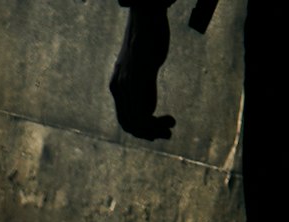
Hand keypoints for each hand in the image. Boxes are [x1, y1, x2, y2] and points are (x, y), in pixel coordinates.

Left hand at [109, 2, 173, 139]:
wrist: (146, 18)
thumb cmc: (149, 41)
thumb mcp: (145, 70)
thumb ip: (144, 90)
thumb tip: (148, 112)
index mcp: (117, 87)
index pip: (125, 120)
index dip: (141, 132)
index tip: (159, 133)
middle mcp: (118, 88)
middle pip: (129, 124)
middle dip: (149, 135)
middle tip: (168, 135)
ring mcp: (126, 83)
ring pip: (136, 121)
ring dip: (155, 130)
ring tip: (171, 128)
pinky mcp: (137, 77)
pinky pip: (142, 111)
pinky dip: (156, 122)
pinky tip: (169, 120)